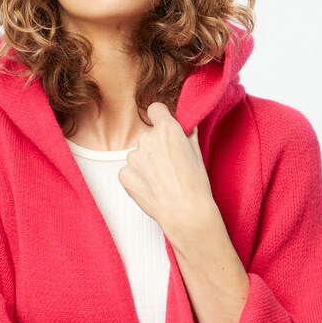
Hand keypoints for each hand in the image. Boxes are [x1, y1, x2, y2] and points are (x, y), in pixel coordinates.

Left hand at [117, 102, 215, 241]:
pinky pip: (129, 171)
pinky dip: (137, 179)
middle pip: (147, 136)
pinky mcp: (124, 174)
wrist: (185, 213)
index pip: (155, 109)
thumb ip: (186, 133)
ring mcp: (133, 157)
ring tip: (161, 182)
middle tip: (168, 167)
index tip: (162, 127)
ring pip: (138, 155)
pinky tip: (151, 189)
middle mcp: (147, 139)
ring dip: (145, 165)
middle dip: (155, 147)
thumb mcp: (197, 152)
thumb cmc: (195, 185)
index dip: (159, 118)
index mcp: (167, 129)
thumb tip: (184, 124)